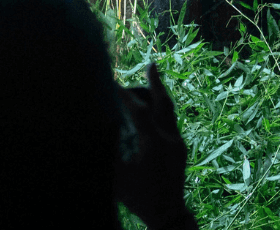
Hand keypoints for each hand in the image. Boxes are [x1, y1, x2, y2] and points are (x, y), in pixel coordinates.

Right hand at [114, 63, 195, 228]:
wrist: (167, 215)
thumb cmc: (138, 197)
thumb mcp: (116, 174)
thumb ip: (108, 149)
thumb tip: (99, 128)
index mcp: (153, 143)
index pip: (138, 110)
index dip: (124, 95)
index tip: (112, 83)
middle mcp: (169, 139)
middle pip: (164, 103)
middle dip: (156, 83)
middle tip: (151, 65)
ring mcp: (178, 144)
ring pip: (169, 113)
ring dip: (160, 96)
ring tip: (152, 82)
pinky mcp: (181, 151)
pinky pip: (171, 124)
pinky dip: (162, 113)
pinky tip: (154, 112)